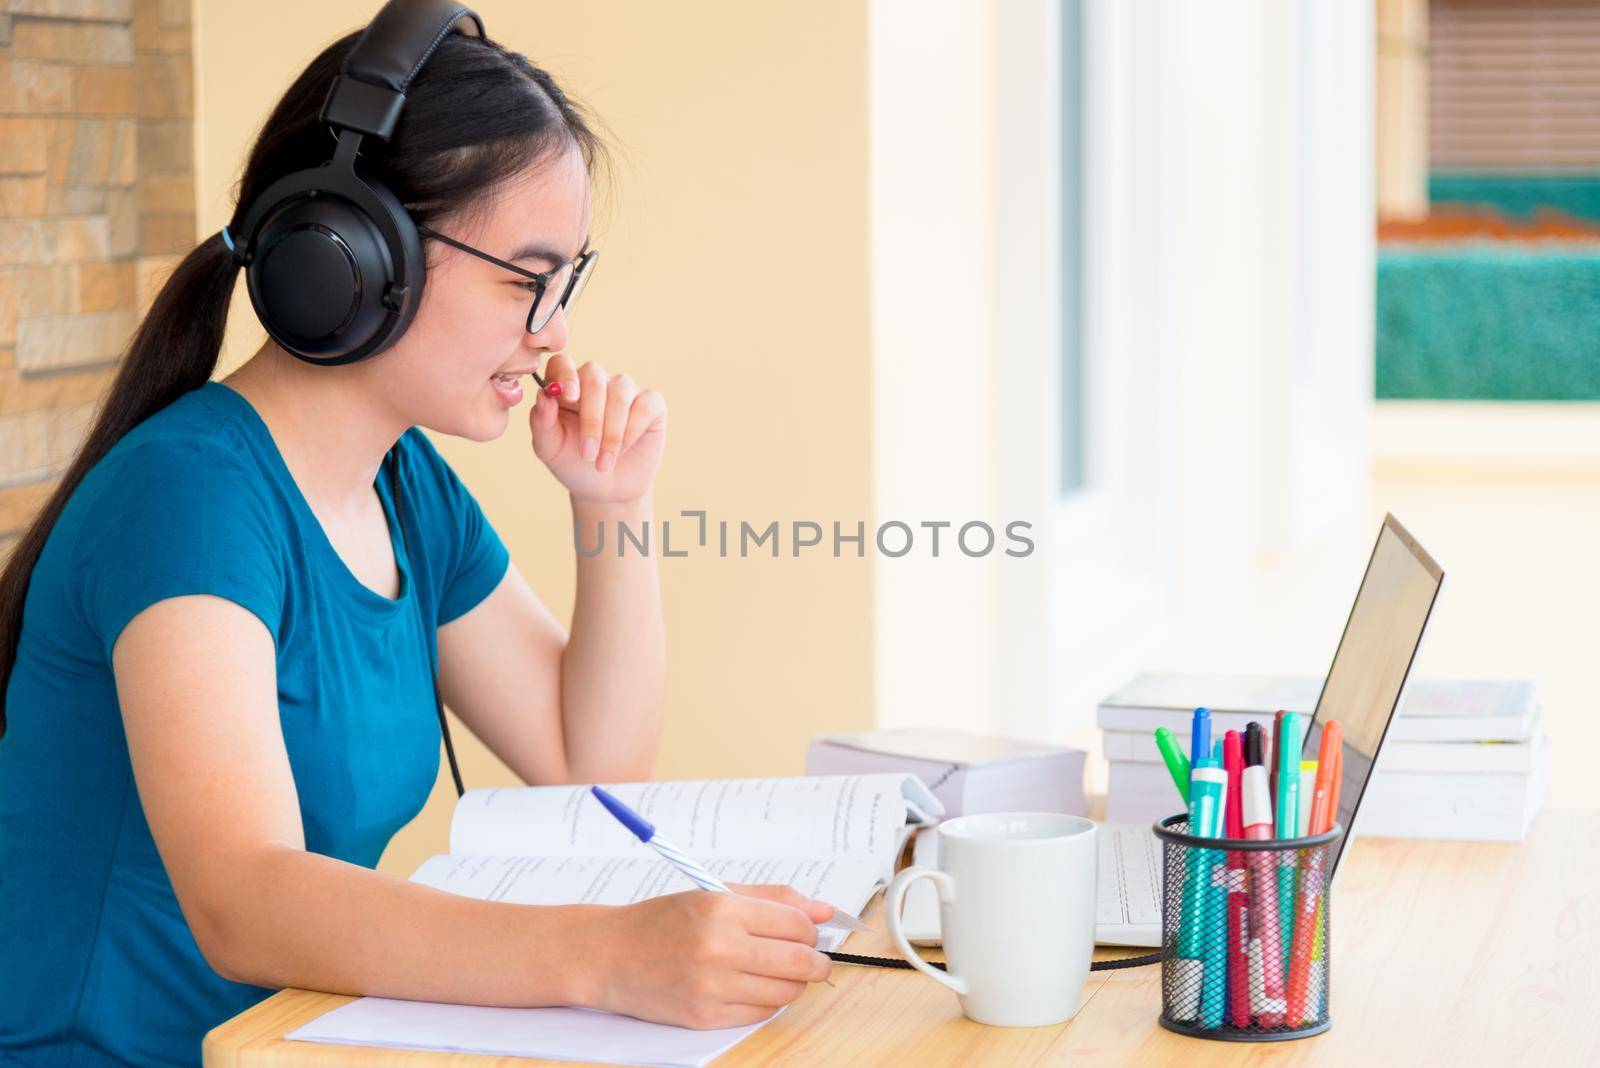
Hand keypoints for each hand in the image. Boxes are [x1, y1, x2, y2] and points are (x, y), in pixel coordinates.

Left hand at [530, 354, 665, 504]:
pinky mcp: (651, 403)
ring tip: (603, 463)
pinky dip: (632, 430)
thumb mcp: (550, 449)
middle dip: (591, 418)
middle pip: (594, 377)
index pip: (562, 364)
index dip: (566, 374)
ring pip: (620, 393)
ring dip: (611, 432)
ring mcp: (625, 390)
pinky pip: (645, 405)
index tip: (568, 397)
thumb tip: (543, 396)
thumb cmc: (573, 463)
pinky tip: (623, 450)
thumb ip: (541, 422)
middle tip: (586, 453)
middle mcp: (596, 382)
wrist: (606, 489)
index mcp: (565, 386)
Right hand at [580, 883, 835, 1028]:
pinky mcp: (705, 1016)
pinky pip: (761, 1014)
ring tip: (774, 969)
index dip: (811, 930)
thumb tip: (825, 911)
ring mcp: (712, 986)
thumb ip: (774, 899)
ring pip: (786, 992)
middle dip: (815, 961)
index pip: (797, 925)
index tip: (807, 932)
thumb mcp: (715, 893)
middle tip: (811, 957)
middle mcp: (719, 947)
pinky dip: (766, 1001)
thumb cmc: (663, 921)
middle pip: (799, 962)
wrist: (610, 955)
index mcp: (722, 908)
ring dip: (791, 983)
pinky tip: (751, 985)